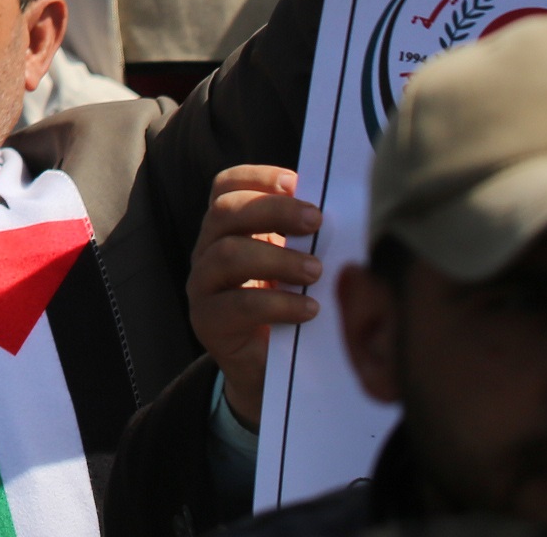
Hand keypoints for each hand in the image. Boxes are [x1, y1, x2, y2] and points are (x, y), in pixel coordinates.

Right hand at [188, 165, 323, 430]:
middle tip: (317, 221)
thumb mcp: (294, 265)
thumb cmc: (288, 306)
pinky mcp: (207, 321)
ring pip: (226, 254)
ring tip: (315, 271)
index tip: (295, 181)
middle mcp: (207, 249)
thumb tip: (344, 211)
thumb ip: (304, 238)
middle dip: (273, 210)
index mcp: (227, 228)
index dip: (256, 177)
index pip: (226, 186)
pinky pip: (238, 305)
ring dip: (277, 258)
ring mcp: (202, 285)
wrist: (268, 370)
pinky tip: (309, 308)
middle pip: (225, 211)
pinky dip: (278, 304)